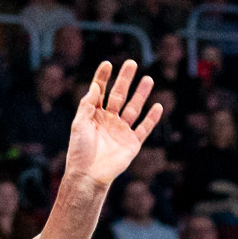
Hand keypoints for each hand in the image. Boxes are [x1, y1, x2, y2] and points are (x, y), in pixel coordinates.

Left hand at [63, 60, 162, 188]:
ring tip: (148, 79)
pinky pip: (144, 128)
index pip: (99, 91)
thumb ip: (87, 105)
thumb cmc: (79, 150)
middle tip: (132, 63)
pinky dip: (152, 118)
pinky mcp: (132, 143)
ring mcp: (121, 130)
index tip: (107, 63)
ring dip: (141, 94)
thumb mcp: (79, 124)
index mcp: (93, 114)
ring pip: (133, 108)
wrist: (89, 175)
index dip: (102, 78)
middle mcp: (108, 120)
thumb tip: (94, 86)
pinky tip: (158, 106)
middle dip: (125, 80)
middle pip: (119, 95)